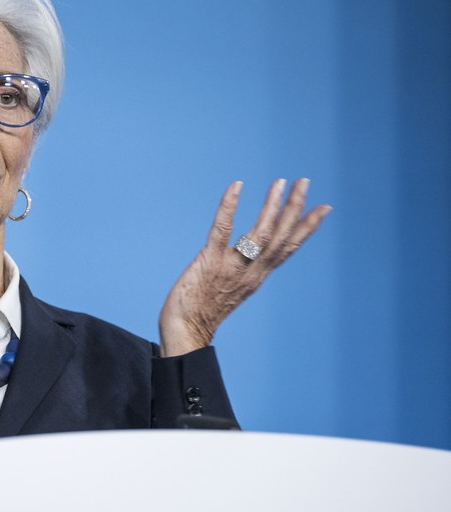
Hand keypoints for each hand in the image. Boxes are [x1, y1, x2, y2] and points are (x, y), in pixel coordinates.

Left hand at [158, 178, 330, 356]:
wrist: (186, 330)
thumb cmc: (202, 309)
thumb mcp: (231, 288)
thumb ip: (243, 270)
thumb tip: (249, 253)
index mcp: (257, 276)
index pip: (287, 248)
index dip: (307, 228)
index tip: (324, 207)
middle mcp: (252, 271)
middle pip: (281, 236)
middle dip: (295, 207)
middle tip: (304, 181)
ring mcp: (233, 266)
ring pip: (261, 233)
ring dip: (272, 205)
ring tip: (280, 182)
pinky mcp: (211, 260)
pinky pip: (223, 229)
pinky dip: (230, 206)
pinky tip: (236, 186)